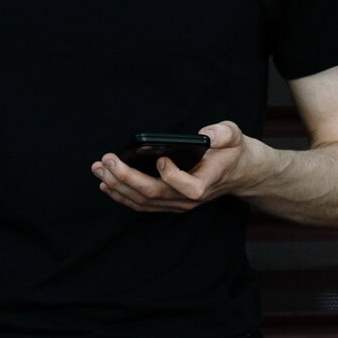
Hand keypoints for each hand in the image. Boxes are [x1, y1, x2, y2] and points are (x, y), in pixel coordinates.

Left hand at [90, 120, 260, 214]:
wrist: (237, 172)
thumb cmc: (232, 151)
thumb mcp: (234, 135)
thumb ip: (224, 133)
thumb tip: (206, 134)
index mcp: (208, 182)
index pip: (189, 188)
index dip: (172, 176)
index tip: (160, 158)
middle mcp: (190, 198)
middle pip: (154, 194)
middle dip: (126, 177)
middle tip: (107, 160)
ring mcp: (177, 203)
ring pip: (143, 201)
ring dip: (117, 186)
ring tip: (99, 169)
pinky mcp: (168, 203)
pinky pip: (141, 204)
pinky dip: (121, 195)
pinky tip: (106, 183)